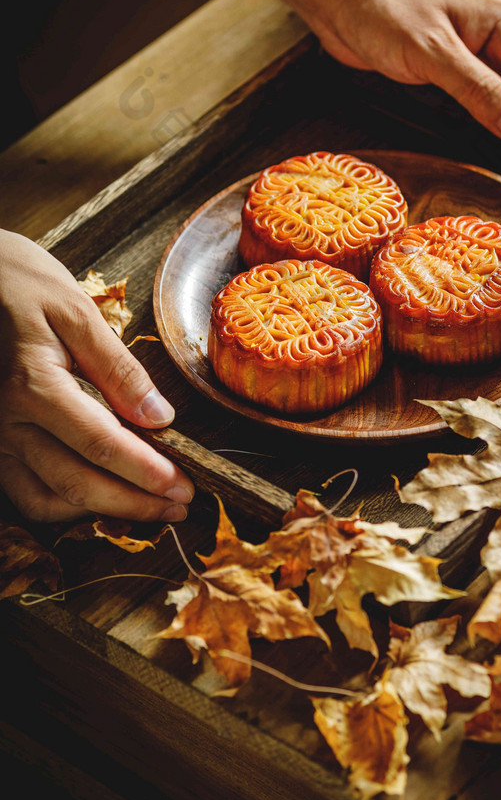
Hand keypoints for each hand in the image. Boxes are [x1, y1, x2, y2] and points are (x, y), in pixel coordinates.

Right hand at [0, 230, 193, 522]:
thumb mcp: (77, 313)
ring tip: (149, 507)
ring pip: (48, 499)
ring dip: (101, 513)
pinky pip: (25, 493)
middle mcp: (9, 423)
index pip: (102, 445)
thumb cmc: (23, 287)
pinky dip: (65, 506)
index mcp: (34, 387)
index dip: (147, 473)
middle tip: (179, 507)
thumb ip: (118, 369)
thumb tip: (160, 417)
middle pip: (78, 483)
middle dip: (134, 503)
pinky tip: (102, 497)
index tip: (184, 487)